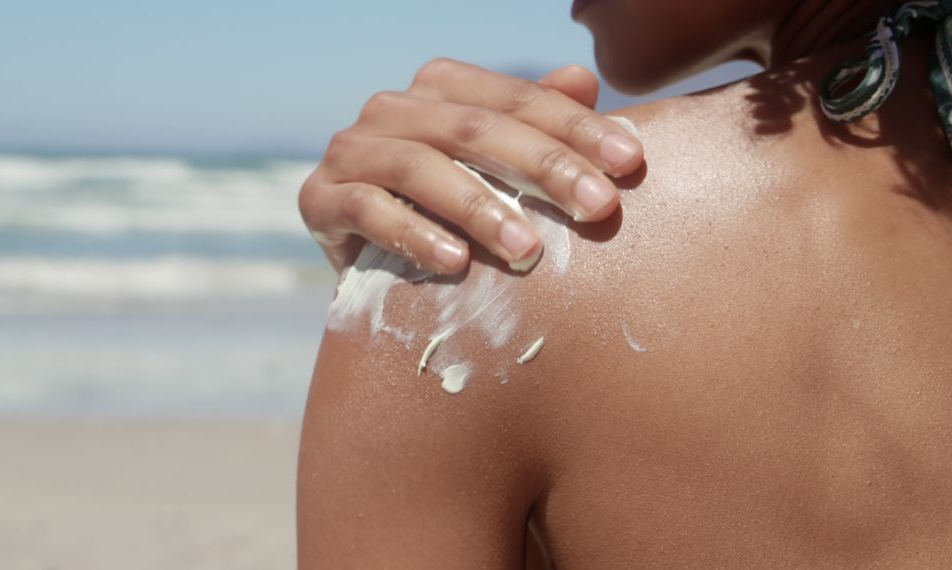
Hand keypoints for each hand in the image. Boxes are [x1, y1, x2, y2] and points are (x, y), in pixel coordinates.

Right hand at [298, 59, 644, 273]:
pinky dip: (412, 234)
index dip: (578, 129)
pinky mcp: (319, 198)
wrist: (370, 259)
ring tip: (529, 252)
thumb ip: (537, 125)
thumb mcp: (498, 169)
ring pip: (420, 166)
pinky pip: (366, 209)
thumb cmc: (450, 209)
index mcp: (441, 87)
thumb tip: (583, 79)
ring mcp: (352, 150)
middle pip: (475, 128)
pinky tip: (455, 263)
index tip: (631, 164)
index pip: (519, 100)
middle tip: (599, 209)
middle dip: (544, 167)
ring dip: (480, 208)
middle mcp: (393, 107)